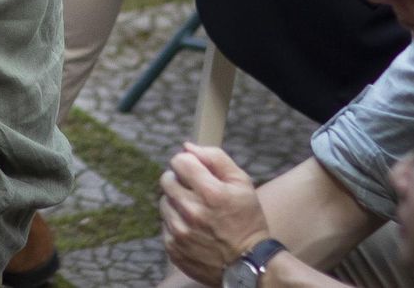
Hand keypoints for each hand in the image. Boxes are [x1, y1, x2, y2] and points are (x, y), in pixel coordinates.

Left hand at [160, 143, 271, 285]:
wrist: (249, 265)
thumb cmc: (247, 220)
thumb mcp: (242, 184)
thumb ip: (215, 158)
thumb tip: (187, 147)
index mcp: (211, 193)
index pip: (179, 161)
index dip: (188, 164)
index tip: (197, 172)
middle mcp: (192, 212)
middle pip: (167, 179)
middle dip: (180, 181)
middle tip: (196, 192)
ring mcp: (180, 232)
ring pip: (164, 202)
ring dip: (177, 203)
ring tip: (197, 213)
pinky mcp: (173, 247)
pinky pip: (165, 224)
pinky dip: (176, 223)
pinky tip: (194, 229)